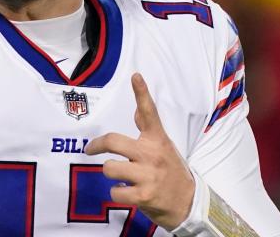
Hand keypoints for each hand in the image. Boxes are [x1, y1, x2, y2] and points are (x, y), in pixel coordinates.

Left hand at [84, 73, 194, 228]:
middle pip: (113, 141)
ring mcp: (148, 176)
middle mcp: (152, 154)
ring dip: (109, 173)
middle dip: (96, 145)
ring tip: (120, 177)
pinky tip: (127, 192)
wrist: (189, 204)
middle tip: (90, 149)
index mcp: (157, 140)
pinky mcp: (144, 196)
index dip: (142, 93)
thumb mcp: (163, 147)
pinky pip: (115, 191)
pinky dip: (116, 193)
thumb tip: (136, 109)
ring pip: (109, 168)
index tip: (136, 76)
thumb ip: (148, 130)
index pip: (149, 113)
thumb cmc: (171, 171)